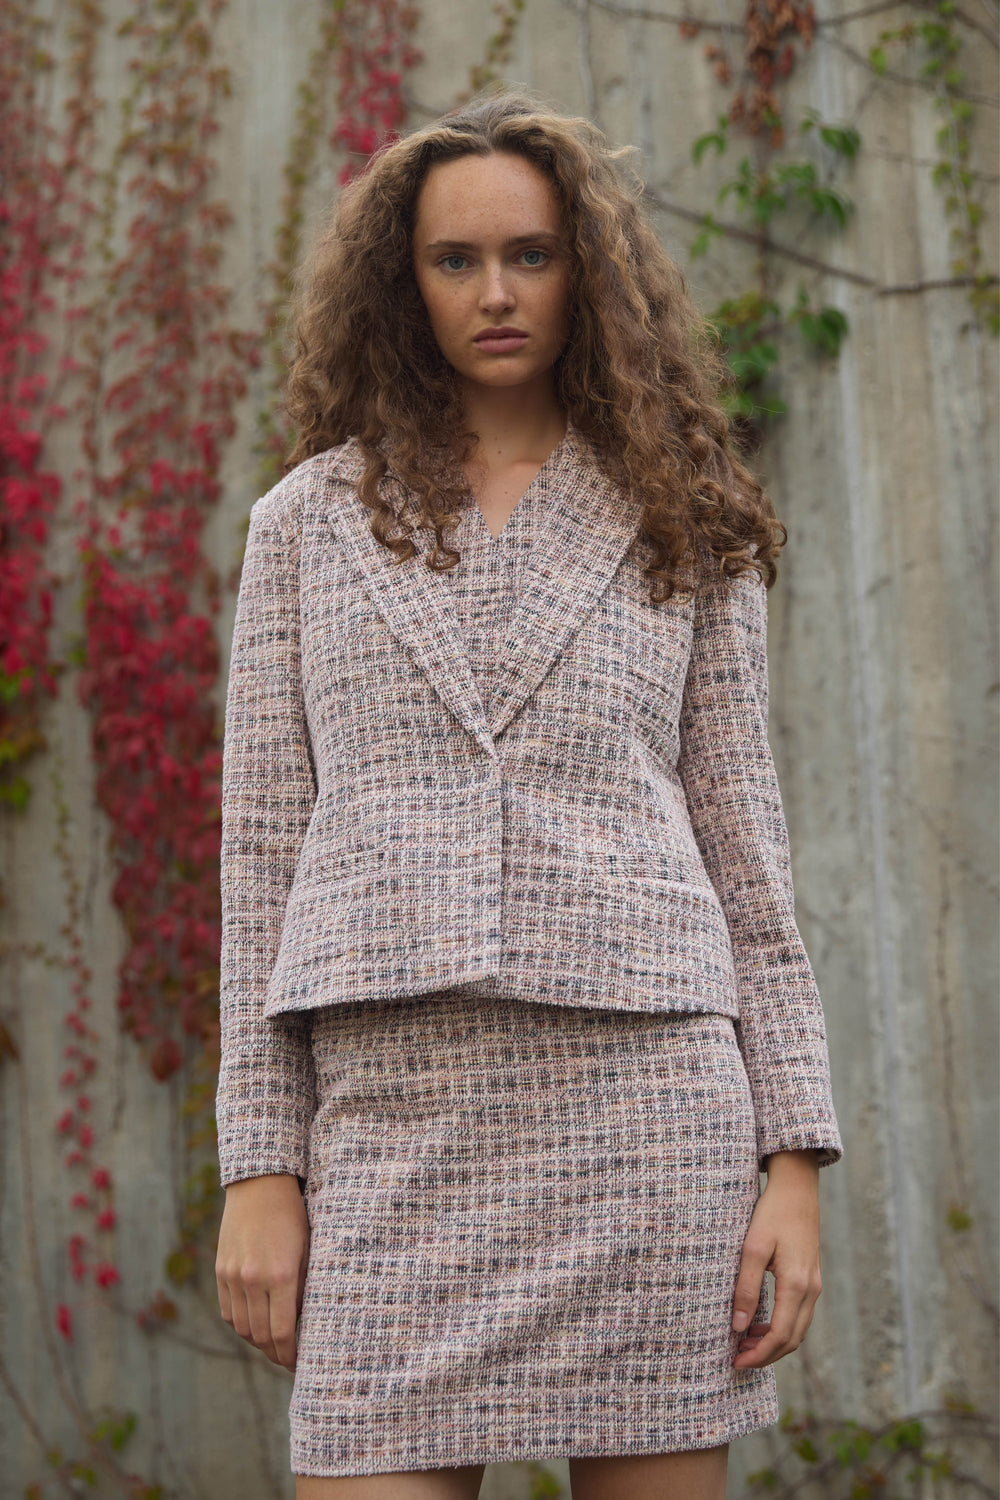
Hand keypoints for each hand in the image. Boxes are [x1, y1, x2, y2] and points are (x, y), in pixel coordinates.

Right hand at [216, 1173, 310, 1372]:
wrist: (260, 1186)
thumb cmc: (294, 1216)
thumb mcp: (310, 1250)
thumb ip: (305, 1288)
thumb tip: (305, 1325)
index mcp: (282, 1275)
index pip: (281, 1333)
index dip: (290, 1355)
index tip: (300, 1363)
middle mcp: (254, 1279)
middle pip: (260, 1336)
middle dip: (276, 1354)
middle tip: (288, 1360)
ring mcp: (233, 1276)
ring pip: (242, 1328)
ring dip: (258, 1343)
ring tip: (274, 1345)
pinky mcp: (221, 1271)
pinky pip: (228, 1312)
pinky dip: (241, 1325)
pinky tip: (255, 1325)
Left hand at [731, 1149, 821, 1368]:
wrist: (797, 1187)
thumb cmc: (772, 1213)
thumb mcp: (753, 1248)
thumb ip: (747, 1288)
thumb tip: (739, 1326)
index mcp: (797, 1285)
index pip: (780, 1336)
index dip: (759, 1355)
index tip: (736, 1362)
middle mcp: (811, 1289)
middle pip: (792, 1340)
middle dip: (766, 1355)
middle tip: (737, 1358)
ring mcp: (814, 1284)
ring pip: (798, 1329)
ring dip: (774, 1343)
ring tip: (745, 1344)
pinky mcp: (811, 1277)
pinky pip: (799, 1315)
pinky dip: (782, 1328)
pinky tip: (760, 1324)